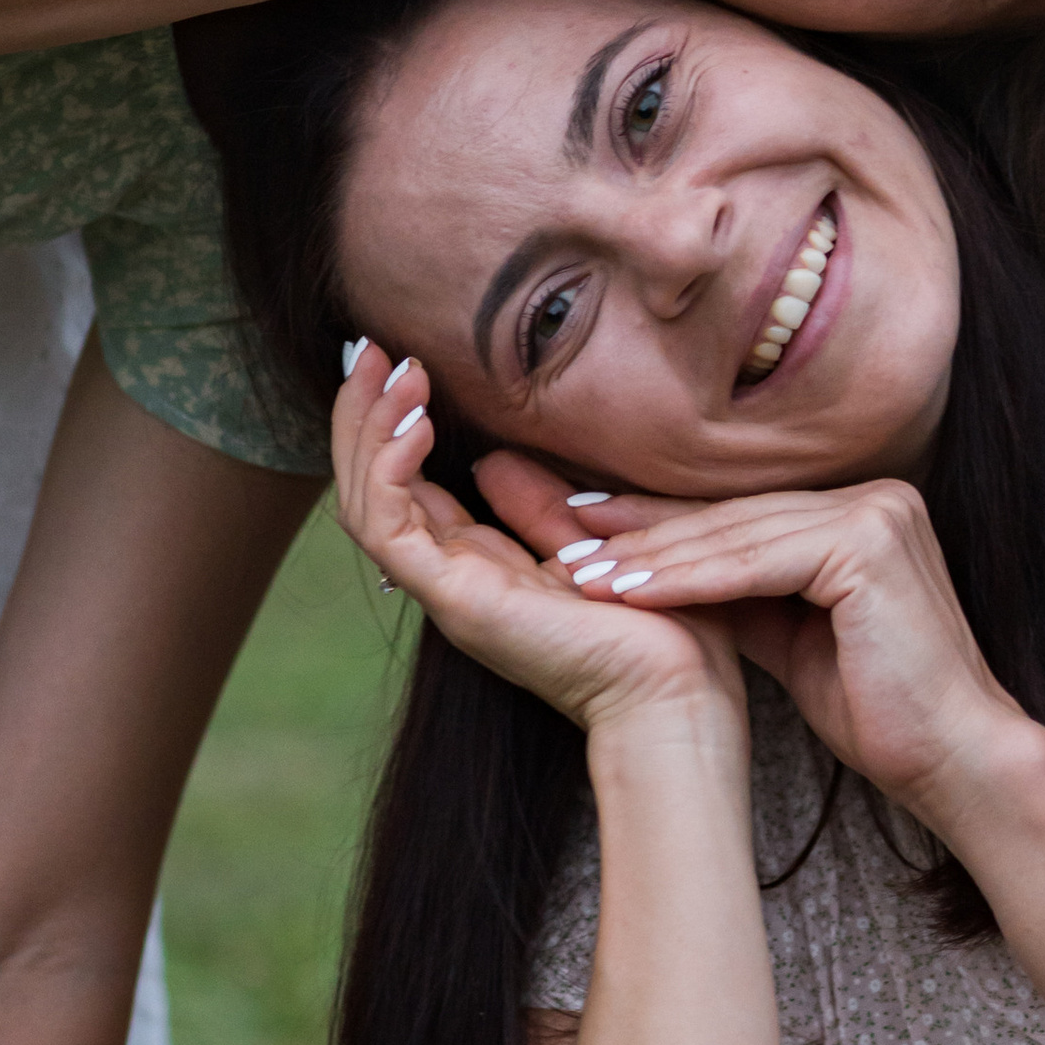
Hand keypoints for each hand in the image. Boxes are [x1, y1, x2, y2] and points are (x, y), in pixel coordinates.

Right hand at [333, 347, 739, 733]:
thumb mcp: (589, 542)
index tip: (403, 361)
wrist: (680, 695)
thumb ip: (536, 504)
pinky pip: (390, 529)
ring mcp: (448, 591)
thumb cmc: (660, 628)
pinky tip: (412, 422)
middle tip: (370, 348)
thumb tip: (492, 458)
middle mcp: (453, 579)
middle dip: (364, 415)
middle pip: (371, 490)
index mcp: (481, 567)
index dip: (393, 424)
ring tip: (388, 368)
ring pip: (367, 505)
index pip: (406, 488)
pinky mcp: (455, 598)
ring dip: (367, 430)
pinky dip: (389, 469)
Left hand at [498, 468, 1037, 825]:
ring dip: (653, 555)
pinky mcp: (869, 545)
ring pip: (738, 534)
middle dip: (643, 531)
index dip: (661, 524)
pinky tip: (634, 591)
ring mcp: (877, 513)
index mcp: (861, 511)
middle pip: (734, 516)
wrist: (954, 758)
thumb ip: (744, 594)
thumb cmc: (883, 709)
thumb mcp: (795, 635)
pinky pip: (758, 561)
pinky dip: (691, 578)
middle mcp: (873, 498)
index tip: (586, 530)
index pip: (743, 513)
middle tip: (562, 537)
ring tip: (582, 573)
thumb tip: (663, 571)